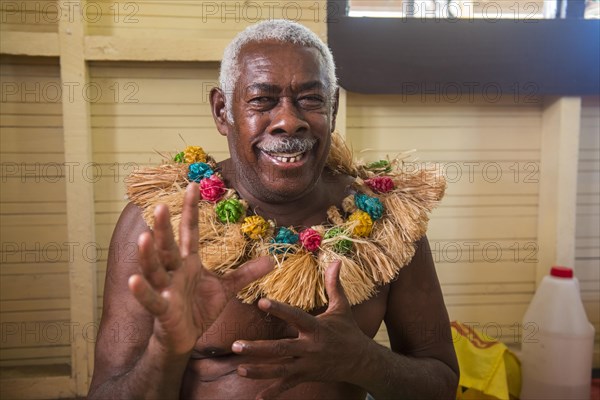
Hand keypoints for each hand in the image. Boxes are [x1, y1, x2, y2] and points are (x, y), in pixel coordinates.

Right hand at [128, 183, 272, 354]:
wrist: (184, 338)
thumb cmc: (200, 308)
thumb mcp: (226, 288)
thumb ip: (246, 273)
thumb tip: (272, 260)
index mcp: (189, 262)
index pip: (190, 232)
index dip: (190, 210)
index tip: (192, 186)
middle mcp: (174, 271)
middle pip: (168, 246)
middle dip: (163, 228)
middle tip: (159, 206)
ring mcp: (166, 289)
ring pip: (155, 269)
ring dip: (148, 254)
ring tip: (143, 237)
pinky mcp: (162, 309)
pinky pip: (152, 299)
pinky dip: (142, 291)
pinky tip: (134, 280)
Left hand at [231, 261, 369, 398]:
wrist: (362, 361)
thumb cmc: (349, 331)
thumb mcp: (342, 307)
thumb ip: (334, 285)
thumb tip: (336, 261)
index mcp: (316, 328)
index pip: (295, 316)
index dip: (279, 309)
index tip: (261, 302)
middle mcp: (310, 347)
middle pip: (281, 348)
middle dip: (258, 348)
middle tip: (236, 345)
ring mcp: (307, 364)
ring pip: (280, 369)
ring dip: (259, 371)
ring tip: (239, 369)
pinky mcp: (306, 376)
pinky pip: (287, 386)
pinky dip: (273, 392)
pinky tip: (257, 398)